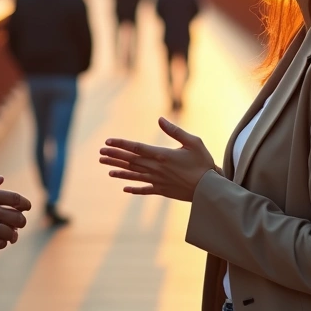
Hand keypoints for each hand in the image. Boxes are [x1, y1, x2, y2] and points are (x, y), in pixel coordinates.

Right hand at [0, 174, 31, 249]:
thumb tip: (1, 179)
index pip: (17, 199)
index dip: (25, 204)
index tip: (26, 207)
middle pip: (18, 218)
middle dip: (21, 221)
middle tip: (19, 222)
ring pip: (11, 233)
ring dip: (13, 234)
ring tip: (12, 234)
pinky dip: (2, 243)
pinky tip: (0, 240)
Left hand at [99, 117, 220, 201]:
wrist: (209, 189)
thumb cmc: (203, 163)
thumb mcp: (193, 142)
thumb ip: (175, 131)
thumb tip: (160, 119)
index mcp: (162, 155)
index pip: (136, 148)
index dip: (121, 144)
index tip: (108, 141)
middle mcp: (156, 168)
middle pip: (131, 161)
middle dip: (114, 156)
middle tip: (100, 153)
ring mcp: (158, 181)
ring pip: (134, 174)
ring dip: (119, 170)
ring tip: (106, 167)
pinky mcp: (162, 190)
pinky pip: (144, 189)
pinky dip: (134, 188)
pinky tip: (124, 188)